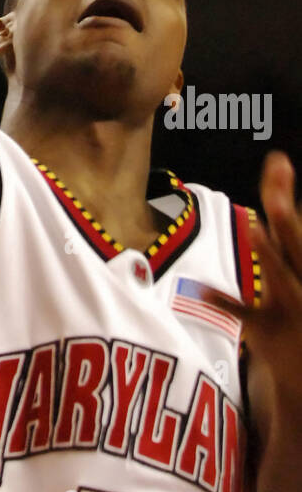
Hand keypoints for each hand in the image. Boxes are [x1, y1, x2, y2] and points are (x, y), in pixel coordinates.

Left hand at [206, 151, 301, 409]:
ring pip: (282, 277)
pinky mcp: (268, 331)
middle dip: (288, 218)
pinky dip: (223, 301)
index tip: (277, 160)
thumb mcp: (295, 263)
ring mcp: (290, 306)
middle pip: (296, 244)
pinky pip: (245, 314)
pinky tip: (199, 289)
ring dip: (269, 252)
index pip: (294, 223)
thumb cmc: (297, 303)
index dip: (284, 190)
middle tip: (275, 193)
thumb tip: (277, 165)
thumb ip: (284, 223)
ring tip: (253, 224)